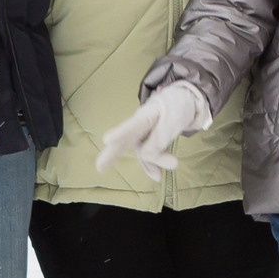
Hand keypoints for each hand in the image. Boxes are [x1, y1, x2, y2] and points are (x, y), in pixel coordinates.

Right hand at [94, 81, 210, 180]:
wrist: (179, 102)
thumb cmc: (174, 106)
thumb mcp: (174, 117)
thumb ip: (161, 136)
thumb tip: (146, 155)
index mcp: (145, 114)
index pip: (132, 125)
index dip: (120, 133)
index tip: (107, 140)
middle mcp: (138, 125)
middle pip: (123, 140)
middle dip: (111, 154)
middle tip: (99, 167)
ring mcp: (141, 136)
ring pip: (142, 152)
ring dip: (152, 162)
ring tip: (164, 170)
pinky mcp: (147, 144)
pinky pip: (148, 158)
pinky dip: (153, 166)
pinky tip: (157, 176)